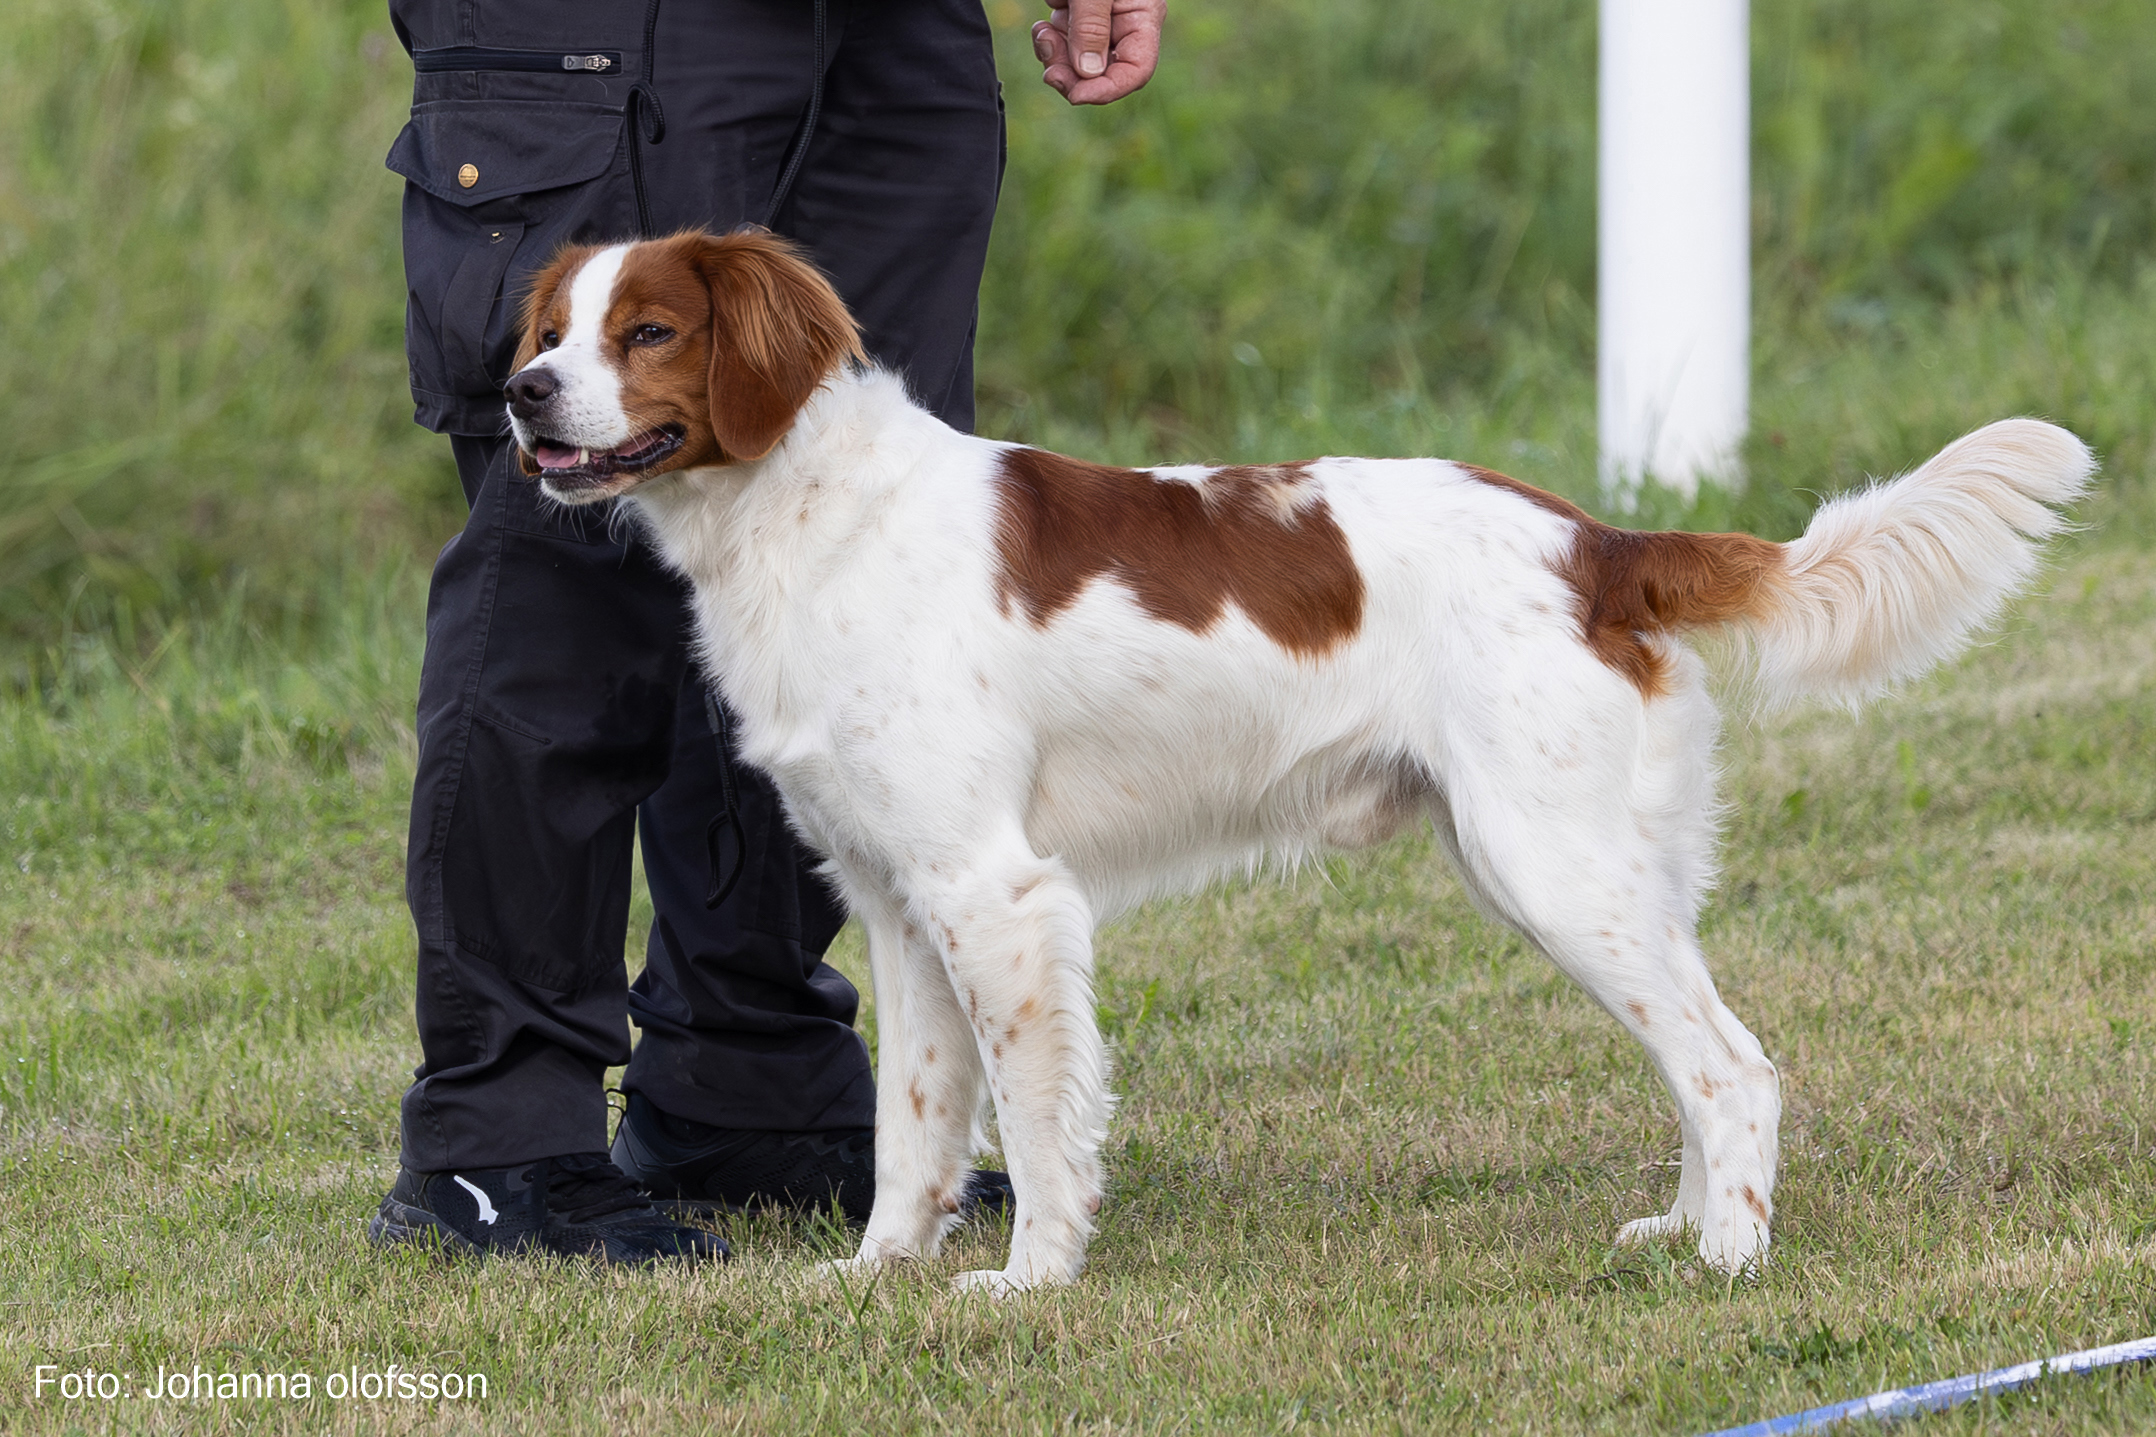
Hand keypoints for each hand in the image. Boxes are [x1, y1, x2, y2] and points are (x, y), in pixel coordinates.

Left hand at [1032, 0, 1162, 105]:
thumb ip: (1092, 27)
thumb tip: (1088, 73)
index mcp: (1142, 15)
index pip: (1136, 71)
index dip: (1107, 90)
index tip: (1076, 96)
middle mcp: (1124, 23)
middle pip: (1103, 73)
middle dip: (1073, 77)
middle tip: (1051, 72)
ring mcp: (1099, 22)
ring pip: (1077, 62)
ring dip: (1055, 58)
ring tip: (1042, 32)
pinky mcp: (1075, 16)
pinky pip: (1061, 44)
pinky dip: (1048, 43)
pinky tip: (1040, 28)